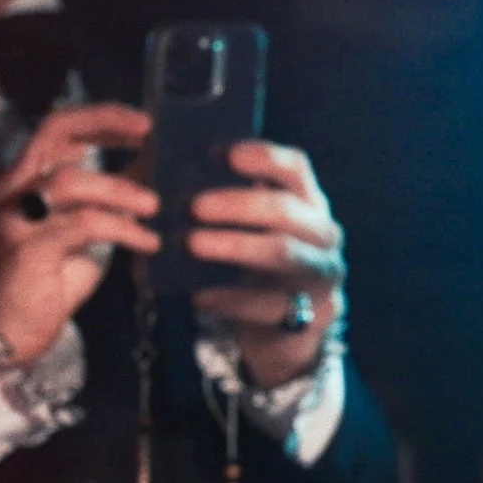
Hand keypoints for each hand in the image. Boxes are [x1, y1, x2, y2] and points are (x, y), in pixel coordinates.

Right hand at [0, 103, 158, 362]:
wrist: (13, 329)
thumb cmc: (52, 276)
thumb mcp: (88, 227)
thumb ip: (109, 196)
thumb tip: (152, 166)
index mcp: (28, 179)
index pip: (59, 127)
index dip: (100, 116)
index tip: (144, 121)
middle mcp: (14, 189)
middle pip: (55, 133)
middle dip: (104, 124)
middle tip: (148, 132)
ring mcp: (15, 217)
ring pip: (70, 180)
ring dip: (121, 189)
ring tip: (155, 208)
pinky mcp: (27, 248)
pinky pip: (82, 224)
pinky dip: (122, 228)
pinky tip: (148, 242)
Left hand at [188, 140, 346, 387]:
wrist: (281, 328)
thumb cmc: (251, 265)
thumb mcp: (242, 230)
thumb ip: (212, 198)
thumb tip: (160, 166)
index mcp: (306, 203)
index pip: (294, 169)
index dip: (264, 157)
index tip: (226, 154)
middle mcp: (322, 233)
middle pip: (286, 208)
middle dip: (238, 203)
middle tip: (193, 205)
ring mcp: (321, 275)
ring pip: (282, 252)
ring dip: (235, 245)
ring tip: (192, 245)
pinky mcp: (313, 314)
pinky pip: (270, 305)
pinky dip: (231, 299)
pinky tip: (198, 295)